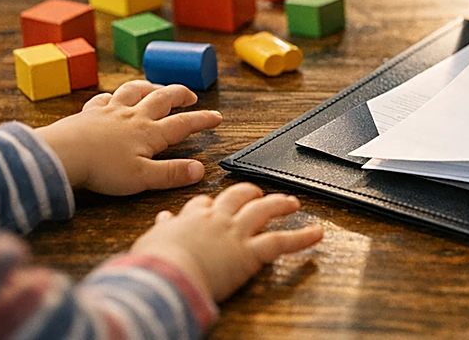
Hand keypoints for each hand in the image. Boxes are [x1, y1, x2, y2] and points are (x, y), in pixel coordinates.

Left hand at [35, 80, 221, 194]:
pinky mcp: (89, 113)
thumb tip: (200, 170)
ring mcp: (110, 111)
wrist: (62, 154)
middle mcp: (134, 116)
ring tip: (157, 87)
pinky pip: (104, 98)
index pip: (183, 124)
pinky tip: (113, 98)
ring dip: (149, 87)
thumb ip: (172, 174)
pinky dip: (112, 96)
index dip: (203, 120)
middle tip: (191, 95)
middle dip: (180, 94)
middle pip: (162, 98)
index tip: (216, 117)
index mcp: (150, 133)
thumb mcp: (142, 178)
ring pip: (135, 91)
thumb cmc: (101, 169)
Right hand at [131, 182, 323, 301]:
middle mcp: (217, 220)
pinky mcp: (249, 251)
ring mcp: (235, 232)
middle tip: (259, 193)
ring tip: (292, 202)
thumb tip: (163, 219)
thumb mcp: (151, 241)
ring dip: (280, 204)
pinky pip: (281, 241)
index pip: (204, 203)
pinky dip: (302, 237)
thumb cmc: (155, 264)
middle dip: (250, 192)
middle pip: (237, 197)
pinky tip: (317, 233)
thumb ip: (162, 229)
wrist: (166, 275)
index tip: (215, 204)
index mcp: (191, 219)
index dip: (213, 203)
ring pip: (263, 210)